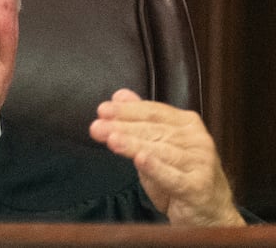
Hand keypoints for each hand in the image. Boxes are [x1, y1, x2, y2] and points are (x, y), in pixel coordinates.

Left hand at [89, 89, 244, 225]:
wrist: (210, 213)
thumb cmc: (180, 175)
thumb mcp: (157, 145)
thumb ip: (139, 121)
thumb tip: (119, 95)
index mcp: (187, 123)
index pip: (153, 111)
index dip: (127, 110)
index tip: (102, 110)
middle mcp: (197, 140)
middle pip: (154, 130)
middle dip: (122, 127)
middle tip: (98, 126)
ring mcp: (201, 163)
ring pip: (161, 151)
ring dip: (133, 144)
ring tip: (112, 140)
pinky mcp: (199, 187)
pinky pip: (174, 177)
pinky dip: (156, 168)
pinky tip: (140, 160)